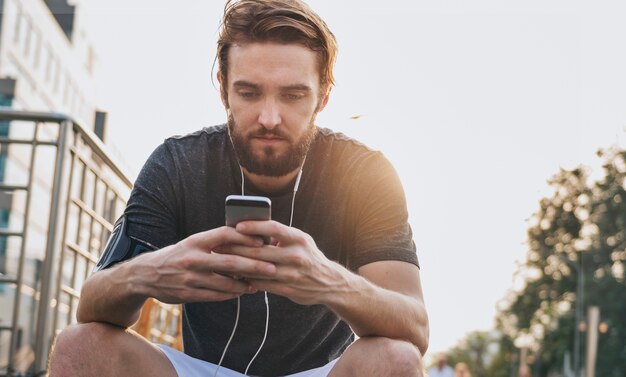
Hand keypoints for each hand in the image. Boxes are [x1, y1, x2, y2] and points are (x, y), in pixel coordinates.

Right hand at [132, 226, 277, 303]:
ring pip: (225, 282)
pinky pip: (215, 295)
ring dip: (245, 284)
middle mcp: (193, 258)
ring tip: (259, 284)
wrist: (145, 275)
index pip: (225, 235)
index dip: (245, 238)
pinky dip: (231, 294)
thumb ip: (214, 242)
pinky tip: (241, 292)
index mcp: (195, 241)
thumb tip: (246, 239)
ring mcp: (190, 277)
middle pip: (230, 261)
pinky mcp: (187, 294)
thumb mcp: (192, 243)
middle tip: (272, 268)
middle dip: (254, 265)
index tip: (263, 242)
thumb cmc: (176, 255)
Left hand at [216, 220, 350, 305]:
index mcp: (298, 239)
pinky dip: (247, 279)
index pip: (274, 229)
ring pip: (258, 269)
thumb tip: (251, 229)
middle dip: (236, 248)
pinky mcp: (288, 289)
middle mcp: (296, 256)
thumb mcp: (301, 241)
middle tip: (218, 246)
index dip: (254, 226)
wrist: (329, 283)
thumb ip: (280, 236)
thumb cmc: (309, 257)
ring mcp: (292, 274)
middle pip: (260, 250)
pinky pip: (262, 284)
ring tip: (221, 261)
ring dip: (237, 266)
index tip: (237, 226)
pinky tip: (235, 276)